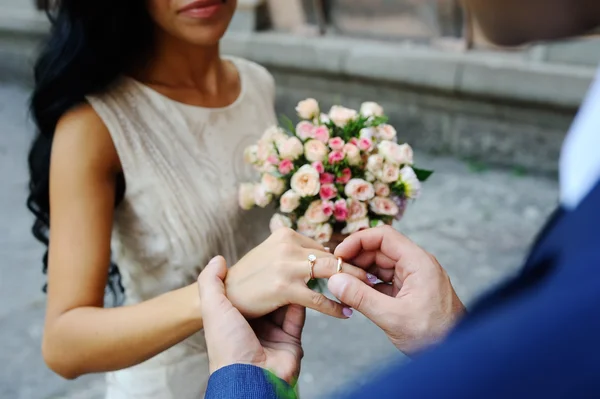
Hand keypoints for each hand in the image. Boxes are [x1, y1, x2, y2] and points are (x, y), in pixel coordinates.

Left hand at [199, 256, 304, 384]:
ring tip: (305, 267)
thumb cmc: (227, 344)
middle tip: (293, 258)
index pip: (252, 286)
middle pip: (273, 292)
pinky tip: (312, 285)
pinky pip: (302, 316)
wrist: (248, 377)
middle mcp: (256, 321)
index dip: (262, 270)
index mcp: (237, 313)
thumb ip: (210, 281)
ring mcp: (274, 330)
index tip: (271, 254)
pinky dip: (310, 301)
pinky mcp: (292, 339)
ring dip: (300, 285)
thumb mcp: (212, 307)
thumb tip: (218, 259)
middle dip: (284, 277)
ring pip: (291, 300)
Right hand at [226, 228, 373, 318]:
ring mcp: (286, 264)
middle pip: (331, 256)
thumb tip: (321, 256)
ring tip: (367, 292)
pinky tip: (345, 313)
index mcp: (287, 234)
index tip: (358, 269)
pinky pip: (319, 297)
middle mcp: (288, 245)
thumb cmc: (250, 278)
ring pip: (330, 272)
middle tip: (373, 278)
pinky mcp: (284, 287)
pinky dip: (335, 307)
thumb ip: (294, 252)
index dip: (342, 260)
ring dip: (351, 282)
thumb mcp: (271, 254)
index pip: (324, 247)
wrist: (224, 294)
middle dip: (354, 268)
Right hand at [328, 226, 465, 355]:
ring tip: (343, 285)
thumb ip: (361, 297)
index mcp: (418, 262)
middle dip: (356, 258)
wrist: (457, 353)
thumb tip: (334, 281)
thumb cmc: (434, 336)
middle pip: (380, 249)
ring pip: (381, 265)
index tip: (339, 254)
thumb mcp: (392, 317)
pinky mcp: (410, 292)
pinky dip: (369, 285)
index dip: (358, 241)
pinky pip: (385, 281)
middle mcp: (417, 265)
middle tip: (336, 272)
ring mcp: (414, 279)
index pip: (384, 237)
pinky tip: (356, 294)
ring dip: (361, 272)